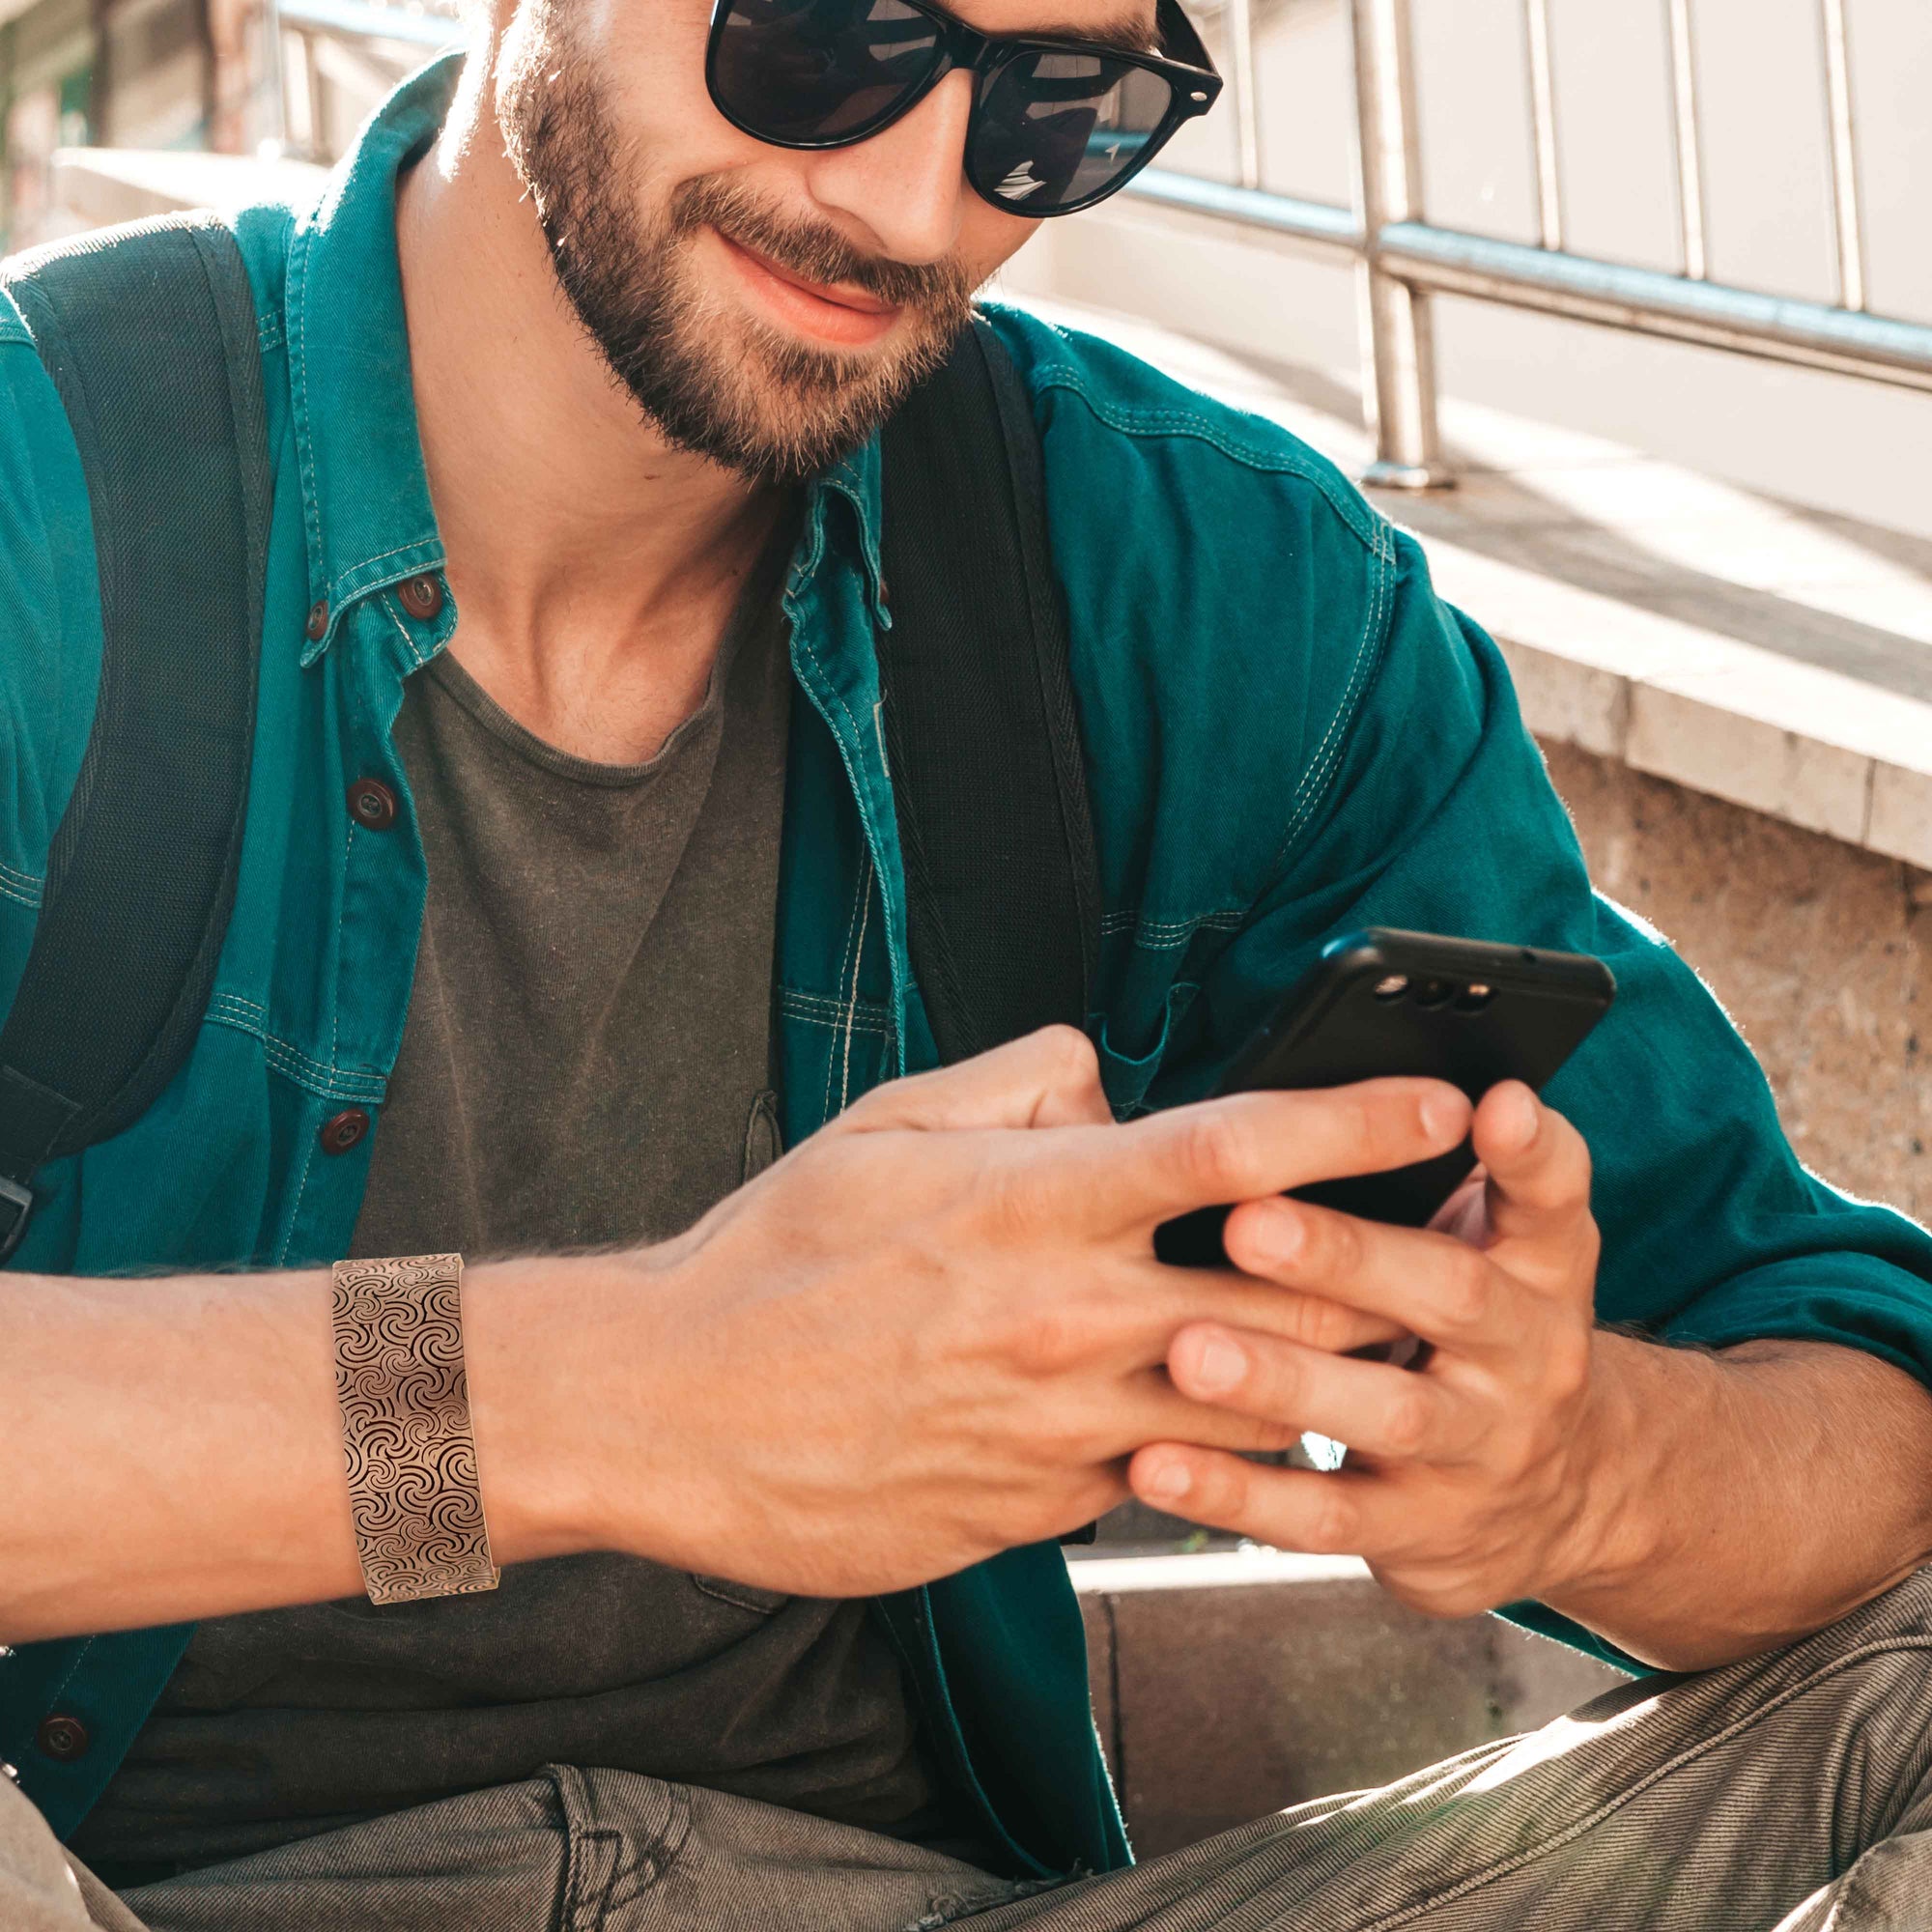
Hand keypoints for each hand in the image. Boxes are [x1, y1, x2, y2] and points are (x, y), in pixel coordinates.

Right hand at [579, 1027, 1471, 1598]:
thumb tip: (1106, 1080)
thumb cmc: (773, 1256)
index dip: (1358, 1119)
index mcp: (1038, 1201)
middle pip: (1291, 1294)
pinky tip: (1216, 1417)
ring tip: (1363, 1341)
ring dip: (1315, 1372)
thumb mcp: (885, 1123)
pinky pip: (1167, 1474)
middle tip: (1439, 1245)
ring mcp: (1065, 1428)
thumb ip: (1018, 1082)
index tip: (1443, 1105)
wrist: (675, 1411)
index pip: (1238, 1149)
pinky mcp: (1045, 1509)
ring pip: (1250, 1404)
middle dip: (1381, 1271)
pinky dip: (1209, 1442)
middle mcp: (1072, 1318)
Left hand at [1132, 1081, 1611, 1619]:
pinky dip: (1239, 1495)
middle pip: (1451, 1295)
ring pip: (1389, 1412)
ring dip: (1283, 1379)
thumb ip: (1431, 1166)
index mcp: (1539, 1262)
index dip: (1531, 1151)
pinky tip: (1156, 1463)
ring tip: (1188, 1351)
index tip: (1492, 1103)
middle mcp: (1527, 1352)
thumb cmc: (1470, 1323)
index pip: (1552, 1195)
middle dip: (1347, 1256)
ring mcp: (1479, 1449)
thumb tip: (1330, 1081)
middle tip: (1247, 1222)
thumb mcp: (1489, 1241)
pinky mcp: (1420, 1531)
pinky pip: (1324, 1518)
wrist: (1556, 1499)